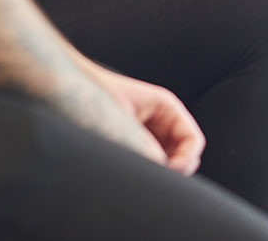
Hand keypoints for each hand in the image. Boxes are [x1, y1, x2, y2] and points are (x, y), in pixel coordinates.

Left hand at [88, 62, 204, 174]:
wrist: (74, 90)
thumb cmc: (97, 94)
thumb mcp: (123, 120)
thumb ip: (143, 143)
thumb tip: (158, 166)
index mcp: (166, 107)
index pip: (193, 140)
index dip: (186, 159)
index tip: (169, 171)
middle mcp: (163, 121)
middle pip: (186, 154)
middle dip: (176, 168)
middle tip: (154, 176)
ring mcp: (152, 134)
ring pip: (171, 161)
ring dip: (163, 171)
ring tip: (142, 172)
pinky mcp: (138, 144)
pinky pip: (154, 162)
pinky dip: (150, 170)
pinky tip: (135, 169)